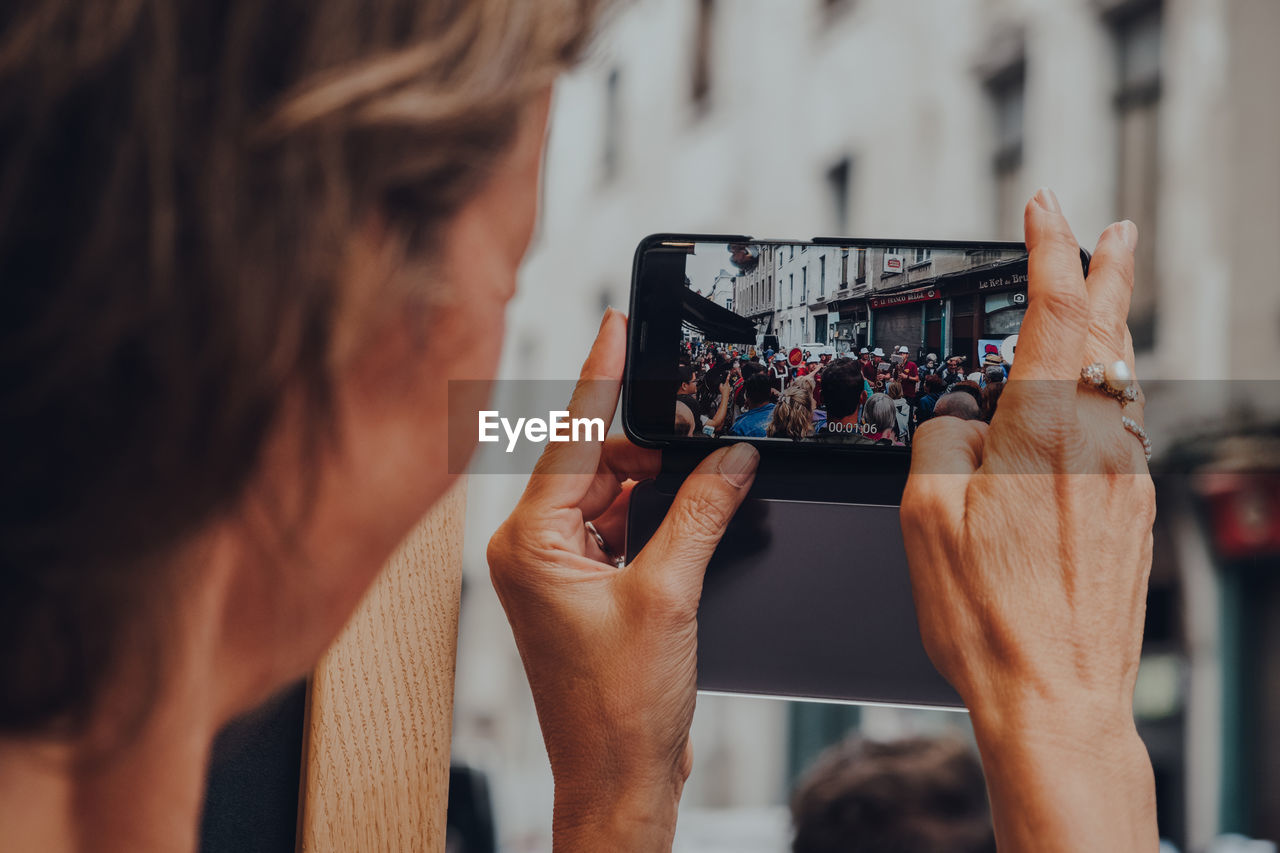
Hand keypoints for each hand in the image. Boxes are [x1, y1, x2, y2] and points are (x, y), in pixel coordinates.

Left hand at [488, 309, 758, 850]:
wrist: (620, 780)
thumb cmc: (619, 710)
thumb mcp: (669, 596)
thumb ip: (700, 513)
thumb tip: (730, 459)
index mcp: (528, 544)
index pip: (567, 438)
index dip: (600, 376)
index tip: (616, 324)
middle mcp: (533, 550)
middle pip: (596, 463)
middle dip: (650, 444)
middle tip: (706, 425)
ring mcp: (559, 569)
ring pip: (613, 493)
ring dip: (660, 483)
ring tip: (711, 470)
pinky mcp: (586, 587)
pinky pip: (623, 526)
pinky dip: (660, 515)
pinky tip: (699, 508)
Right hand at [901, 189, 1156, 851]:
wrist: (1056, 697)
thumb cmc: (987, 617)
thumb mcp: (926, 513)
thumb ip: (942, 435)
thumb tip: (961, 409)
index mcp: (1045, 431)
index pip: (1054, 309)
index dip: (1050, 246)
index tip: (1046, 206)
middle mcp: (1100, 445)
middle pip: (1109, 333)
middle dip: (1110, 272)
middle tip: (1117, 230)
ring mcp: (1125, 481)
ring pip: (1121, 382)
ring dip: (1110, 332)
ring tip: (1102, 302)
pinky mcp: (1131, 515)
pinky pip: (1121, 429)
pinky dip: (1106, 393)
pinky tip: (1091, 402)